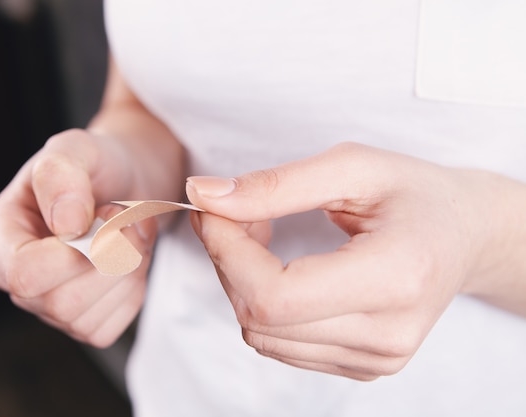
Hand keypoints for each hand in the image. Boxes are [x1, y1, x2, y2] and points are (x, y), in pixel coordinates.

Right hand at [0, 129, 155, 346]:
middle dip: (108, 262)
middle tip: (123, 220)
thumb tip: (66, 225)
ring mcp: (45, 304)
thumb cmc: (96, 165)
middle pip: (57, 303)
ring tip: (127, 236)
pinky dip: (129, 293)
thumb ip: (63, 176)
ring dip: (124, 274)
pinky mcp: (80, 320)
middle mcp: (13, 276)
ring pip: (83, 320)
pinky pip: (107, 328)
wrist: (129, 182)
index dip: (74, 254)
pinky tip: (127, 262)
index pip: (24, 273)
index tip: (104, 215)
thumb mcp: (76, 148)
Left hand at [186, 142, 524, 379]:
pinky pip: (280, 345)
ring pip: (262, 336)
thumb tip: (205, 196)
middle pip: (260, 318)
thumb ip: (275, 185)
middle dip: (228, 261)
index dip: (227, 252)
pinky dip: (263, 304)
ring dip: (242, 282)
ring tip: (264, 235)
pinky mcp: (363, 366)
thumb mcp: (353, 167)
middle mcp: (387, 334)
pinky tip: (280, 268)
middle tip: (237, 212)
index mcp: (394, 278)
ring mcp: (375, 359)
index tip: (214, 211)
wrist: (465, 235)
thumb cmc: (417, 195)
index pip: (275, 295)